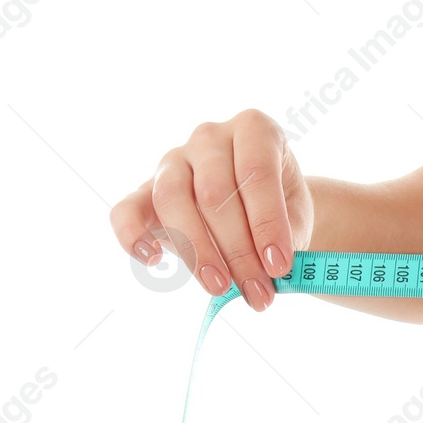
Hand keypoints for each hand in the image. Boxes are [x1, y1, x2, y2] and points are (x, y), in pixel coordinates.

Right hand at [109, 109, 312, 310]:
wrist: (256, 208)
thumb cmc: (279, 209)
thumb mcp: (295, 216)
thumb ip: (288, 238)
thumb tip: (277, 273)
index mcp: (255, 131)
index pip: (256, 174)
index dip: (267, 223)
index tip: (280, 266)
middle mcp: (210, 137)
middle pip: (214, 193)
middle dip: (238, 251)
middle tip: (257, 292)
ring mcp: (173, 159)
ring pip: (173, 200)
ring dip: (197, 252)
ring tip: (221, 288)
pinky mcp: (144, 189)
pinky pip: (126, 210)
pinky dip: (133, 236)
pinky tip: (154, 261)